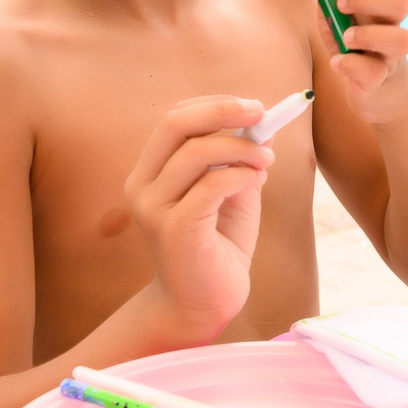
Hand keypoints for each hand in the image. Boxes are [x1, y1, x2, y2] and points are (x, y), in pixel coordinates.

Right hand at [124, 96, 271, 337]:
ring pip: (197, 152)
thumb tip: (263, 121)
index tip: (253, 106)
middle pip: (175, 123)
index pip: (174, 118)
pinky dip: (241, 174)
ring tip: (265, 160)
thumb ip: (240, 158)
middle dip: (223, 110)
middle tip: (260, 112)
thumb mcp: (233, 192)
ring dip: (242, 148)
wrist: (204, 302)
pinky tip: (257, 179)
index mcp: (150, 171)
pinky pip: (212, 185)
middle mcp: (142, 185)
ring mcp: (154, 208)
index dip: (214, 104)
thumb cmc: (218, 246)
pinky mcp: (174, 230)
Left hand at [306, 0, 407, 121]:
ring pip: (402, 39)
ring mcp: (389, 54)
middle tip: (339, 6)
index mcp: (375, 5)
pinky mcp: (381, 80)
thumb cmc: (354, 47)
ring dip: (367, 35)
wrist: (376, 90)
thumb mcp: (337, 18)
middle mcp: (389, 26)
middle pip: (400, 1)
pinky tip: (337, 64)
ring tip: (344, 40)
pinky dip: (352, 66)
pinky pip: (376, 72)